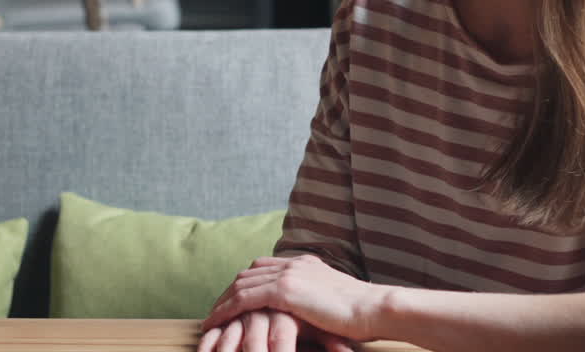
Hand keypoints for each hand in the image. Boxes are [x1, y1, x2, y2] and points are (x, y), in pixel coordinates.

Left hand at [201, 256, 383, 344]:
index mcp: (305, 263)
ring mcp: (287, 275)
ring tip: (210, 318)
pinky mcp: (283, 291)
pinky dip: (226, 310)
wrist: (374, 309)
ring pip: (242, 286)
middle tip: (216, 309)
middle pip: (248, 273)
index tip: (234, 298)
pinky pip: (244, 300)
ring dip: (223, 302)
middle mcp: (293, 264)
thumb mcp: (335, 299)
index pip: (265, 267)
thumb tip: (313, 312)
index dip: (247, 282)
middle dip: (230, 291)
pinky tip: (215, 322)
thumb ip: (318, 299)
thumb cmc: (362, 313)